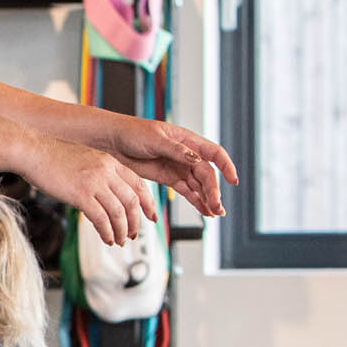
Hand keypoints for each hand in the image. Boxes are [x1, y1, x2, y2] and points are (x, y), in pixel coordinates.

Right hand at [24, 137, 152, 246]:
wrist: (32, 151)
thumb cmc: (52, 157)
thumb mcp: (85, 160)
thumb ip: (99, 175)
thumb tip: (106, 196)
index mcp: (110, 162)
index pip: (139, 185)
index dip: (148, 204)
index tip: (151, 216)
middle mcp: (106, 171)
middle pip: (132, 201)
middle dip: (135, 222)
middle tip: (132, 234)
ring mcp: (94, 182)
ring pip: (119, 213)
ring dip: (121, 231)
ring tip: (119, 240)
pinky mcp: (80, 194)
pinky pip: (101, 219)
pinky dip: (107, 232)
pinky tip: (106, 238)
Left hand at [111, 117, 236, 219]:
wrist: (113, 141)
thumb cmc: (133, 133)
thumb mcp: (155, 140)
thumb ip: (176, 151)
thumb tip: (197, 159)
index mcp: (187, 140)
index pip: (214, 153)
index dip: (226, 166)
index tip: (233, 180)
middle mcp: (186, 154)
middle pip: (207, 174)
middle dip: (213, 191)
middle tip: (217, 207)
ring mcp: (178, 167)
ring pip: (199, 185)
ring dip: (207, 199)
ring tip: (214, 213)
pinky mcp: (168, 178)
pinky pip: (186, 191)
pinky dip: (195, 201)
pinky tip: (204, 211)